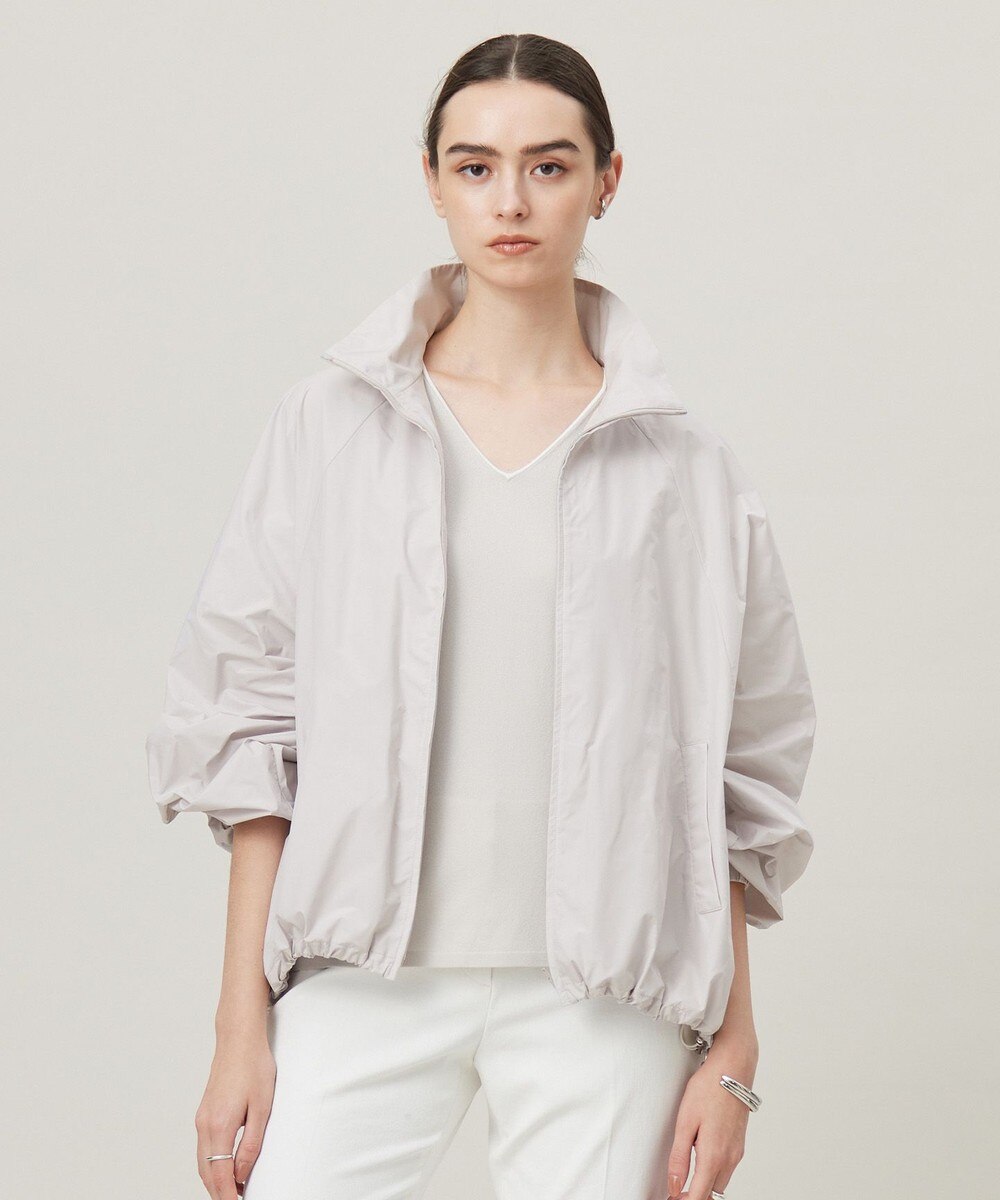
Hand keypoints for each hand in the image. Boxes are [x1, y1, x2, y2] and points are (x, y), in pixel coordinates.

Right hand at [195, 1033, 276, 1197]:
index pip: (220, 1174)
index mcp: (220, 1125)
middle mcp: (205, 1124)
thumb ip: (251, 1143)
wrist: (239, 1039)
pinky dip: (212, 1164)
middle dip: (218, 1193)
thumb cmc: (254, 1066)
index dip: (227, 1195)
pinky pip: (204, 1148)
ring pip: (203, 1162)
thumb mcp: (262, 1107)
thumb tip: (241, 1173)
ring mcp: (202, 1118)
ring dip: (214, 1180)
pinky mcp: (204, 1113)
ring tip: (232, 1193)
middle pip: (207, 1172)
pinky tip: (225, 1168)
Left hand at [664, 1033, 757, 1198]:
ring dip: (704, 1183)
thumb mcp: (685, 1122)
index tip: (672, 1199)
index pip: (699, 1196)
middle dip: (694, 1195)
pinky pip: (726, 1168)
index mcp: (714, 1156)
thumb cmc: (708, 1090)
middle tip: (674, 1189)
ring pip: (720, 1182)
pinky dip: (713, 1171)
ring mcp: (737, 1152)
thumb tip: (673, 1185)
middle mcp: (729, 1159)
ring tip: (684, 1175)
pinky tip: (701, 1157)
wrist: (732, 1069)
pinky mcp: (739, 1144)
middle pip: (711, 1193)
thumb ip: (679, 1157)